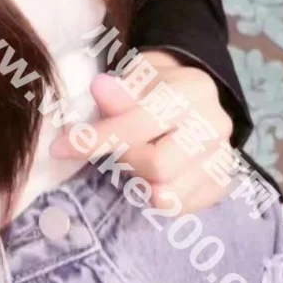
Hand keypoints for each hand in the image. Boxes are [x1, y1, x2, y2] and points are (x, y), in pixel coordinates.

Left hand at [50, 50, 234, 211]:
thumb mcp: (136, 74)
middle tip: (111, 152)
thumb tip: (99, 87)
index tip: (59, 149)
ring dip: (139, 182)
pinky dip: (155, 196)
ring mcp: (223, 157)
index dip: (95, 138)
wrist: (192, 94)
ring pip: (169, 194)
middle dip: (123, 161)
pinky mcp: (221, 184)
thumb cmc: (154, 84)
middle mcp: (215, 125)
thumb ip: (120, 90)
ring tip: (132, 162)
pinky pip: (181, 207)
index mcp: (192, 90)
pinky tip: (148, 177)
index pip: (140, 123)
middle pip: (157, 165)